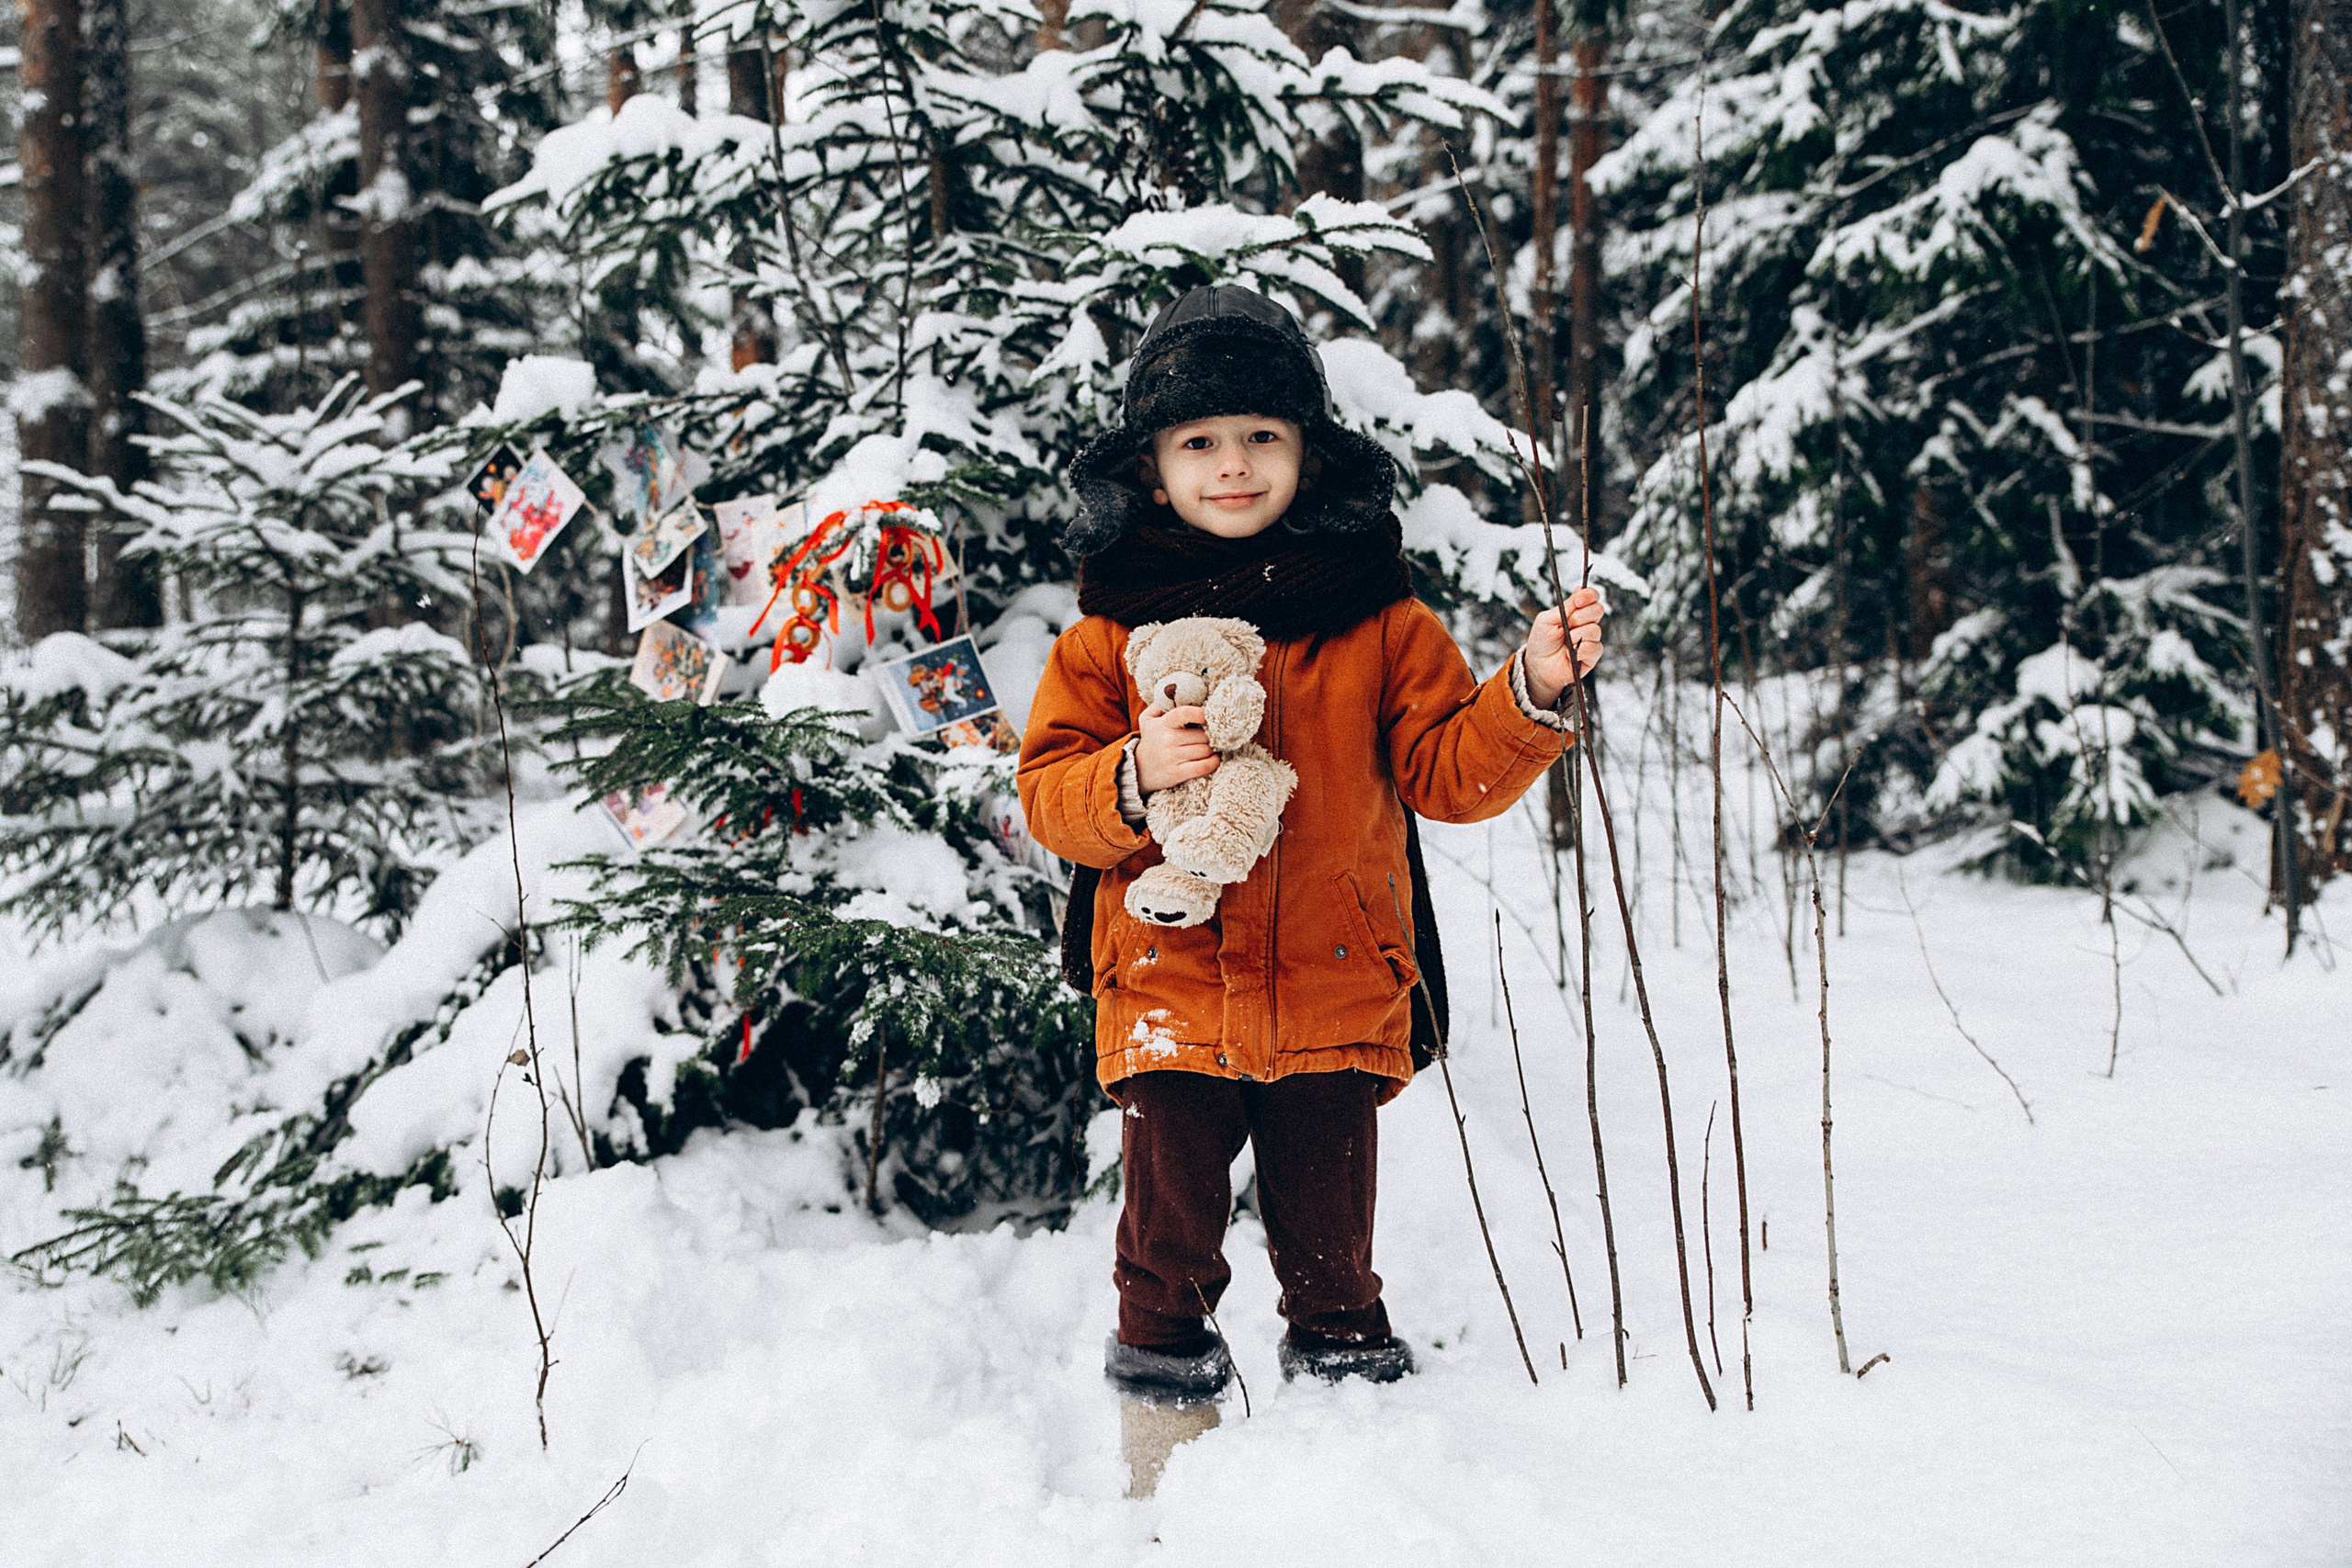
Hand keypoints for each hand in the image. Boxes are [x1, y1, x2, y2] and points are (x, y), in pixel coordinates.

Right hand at [1135, 705, 1219, 794]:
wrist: (1138, 769)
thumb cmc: (1151, 740)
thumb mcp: (1148, 719)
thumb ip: (1161, 704)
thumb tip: (1176, 690)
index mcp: (1163, 724)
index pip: (1184, 713)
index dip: (1201, 713)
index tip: (1210, 716)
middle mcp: (1167, 740)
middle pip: (1202, 735)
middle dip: (1212, 736)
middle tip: (1215, 735)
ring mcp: (1172, 758)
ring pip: (1205, 750)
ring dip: (1213, 749)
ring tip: (1214, 747)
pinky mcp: (1176, 774)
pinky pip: (1202, 767)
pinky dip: (1213, 763)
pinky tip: (1215, 759)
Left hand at [1523, 585, 1604, 709]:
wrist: (1537, 666)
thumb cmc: (1541, 641)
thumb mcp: (1547, 620)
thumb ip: (1565, 606)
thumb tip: (1580, 589)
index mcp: (1576, 611)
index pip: (1592, 597)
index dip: (1589, 595)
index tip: (1578, 600)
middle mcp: (1586, 623)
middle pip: (1598, 610)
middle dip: (1580, 616)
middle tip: (1566, 625)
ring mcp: (1591, 639)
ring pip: (1595, 630)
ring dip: (1577, 635)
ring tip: (1565, 642)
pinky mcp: (1592, 656)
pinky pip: (1595, 648)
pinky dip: (1581, 650)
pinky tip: (1571, 653)